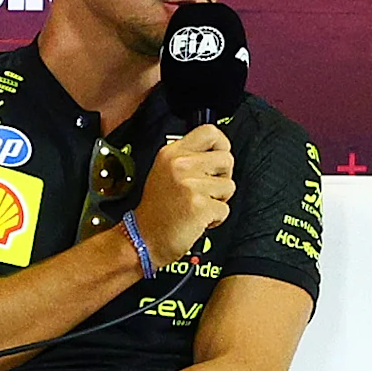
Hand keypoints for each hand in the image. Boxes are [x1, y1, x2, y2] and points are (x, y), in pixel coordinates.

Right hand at [133, 123, 234, 265]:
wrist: (142, 238)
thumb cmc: (155, 211)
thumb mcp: (164, 172)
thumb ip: (188, 158)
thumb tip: (217, 152)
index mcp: (171, 153)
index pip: (209, 132)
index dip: (222, 144)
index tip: (217, 159)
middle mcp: (180, 165)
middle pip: (226, 159)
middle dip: (222, 177)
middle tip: (205, 189)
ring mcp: (190, 184)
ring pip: (229, 186)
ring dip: (218, 200)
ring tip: (197, 205)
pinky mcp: (200, 205)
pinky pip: (225, 209)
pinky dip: (215, 218)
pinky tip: (197, 219)